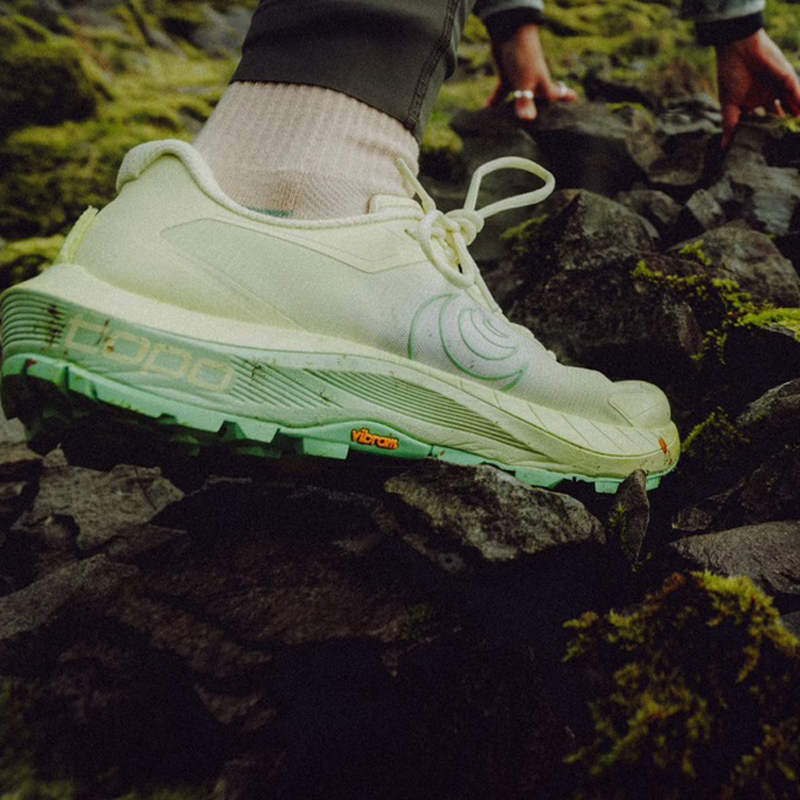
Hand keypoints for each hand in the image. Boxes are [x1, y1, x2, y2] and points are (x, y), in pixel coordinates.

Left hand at [487, 23, 576, 120]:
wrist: (509, 32)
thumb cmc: (524, 56)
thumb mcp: (525, 81)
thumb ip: (526, 102)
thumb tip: (528, 119)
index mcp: (544, 86)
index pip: (559, 96)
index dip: (566, 100)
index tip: (573, 109)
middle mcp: (534, 87)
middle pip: (539, 103)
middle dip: (538, 115)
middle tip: (536, 131)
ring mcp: (520, 83)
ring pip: (519, 101)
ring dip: (514, 112)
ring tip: (510, 128)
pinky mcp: (507, 79)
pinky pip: (501, 94)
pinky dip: (495, 102)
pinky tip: (489, 110)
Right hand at [716, 29, 799, 147]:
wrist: (738, 49)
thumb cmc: (730, 75)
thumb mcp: (730, 105)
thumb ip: (730, 126)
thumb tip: (723, 149)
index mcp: (755, 102)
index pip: (764, 121)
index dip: (766, 134)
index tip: (769, 151)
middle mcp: (770, 96)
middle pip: (781, 115)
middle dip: (785, 128)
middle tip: (789, 146)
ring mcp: (780, 87)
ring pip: (793, 106)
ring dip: (797, 118)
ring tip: (798, 134)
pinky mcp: (787, 79)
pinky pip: (797, 95)